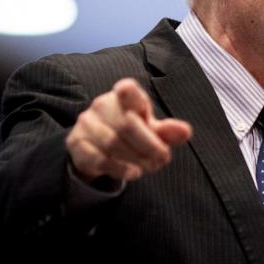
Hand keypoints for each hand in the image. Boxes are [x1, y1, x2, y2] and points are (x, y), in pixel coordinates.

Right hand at [66, 78, 192, 183]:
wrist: (96, 148)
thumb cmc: (130, 134)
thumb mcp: (151, 130)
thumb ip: (167, 131)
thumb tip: (186, 132)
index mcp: (124, 96)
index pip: (128, 90)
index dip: (134, 98)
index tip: (144, 114)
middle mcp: (102, 105)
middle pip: (127, 125)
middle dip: (149, 145)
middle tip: (162, 159)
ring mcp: (87, 123)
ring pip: (113, 143)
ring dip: (136, 158)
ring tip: (150, 167)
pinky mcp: (77, 143)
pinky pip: (99, 158)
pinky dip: (120, 168)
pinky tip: (134, 172)